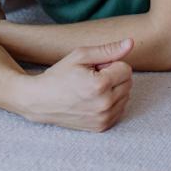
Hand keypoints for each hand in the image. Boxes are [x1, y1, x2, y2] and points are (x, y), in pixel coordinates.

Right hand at [13, 38, 134, 130]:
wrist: (40, 101)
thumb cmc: (59, 75)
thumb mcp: (81, 56)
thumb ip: (108, 50)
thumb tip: (130, 43)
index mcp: (100, 85)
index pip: (126, 68)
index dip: (110, 64)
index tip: (94, 68)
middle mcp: (104, 104)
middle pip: (128, 83)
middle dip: (114, 77)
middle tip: (92, 78)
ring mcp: (103, 118)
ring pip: (126, 96)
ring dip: (113, 90)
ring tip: (91, 89)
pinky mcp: (101, 127)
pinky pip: (119, 110)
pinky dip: (111, 103)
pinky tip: (93, 100)